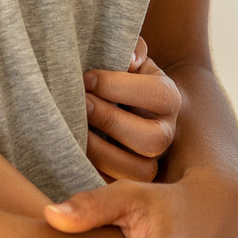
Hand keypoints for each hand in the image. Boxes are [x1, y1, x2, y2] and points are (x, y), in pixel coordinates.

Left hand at [84, 38, 182, 182]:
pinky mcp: (126, 182)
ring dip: (101, 151)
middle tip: (82, 104)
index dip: (119, 86)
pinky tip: (70, 153)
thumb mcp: (125, 56)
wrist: (112, 101)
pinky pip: (114, 188)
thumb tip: (129, 60)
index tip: (86, 78)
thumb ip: (130, 49)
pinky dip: (91, 173)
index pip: (157, 94)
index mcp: (168, 98)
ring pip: (138, 170)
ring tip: (73, 130)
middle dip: (112, 121)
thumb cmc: (116, 74)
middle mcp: (165, 133)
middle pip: (153, 139)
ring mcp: (149, 161)